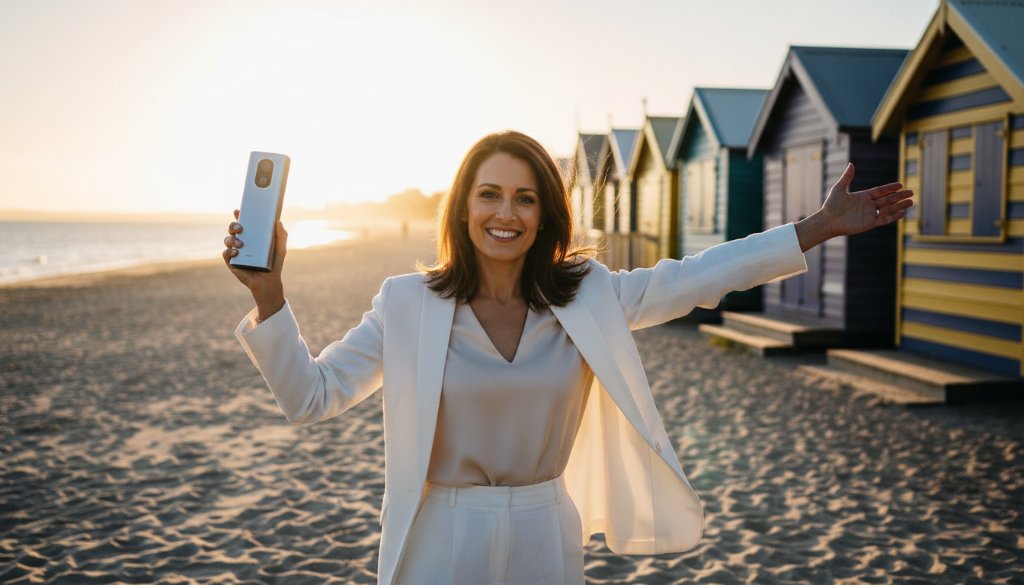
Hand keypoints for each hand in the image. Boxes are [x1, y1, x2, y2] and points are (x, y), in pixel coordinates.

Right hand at [223, 209, 287, 319]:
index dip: (239, 216)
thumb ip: (281, 235)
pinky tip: (236, 252)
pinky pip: (226, 254)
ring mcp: (236, 252)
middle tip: (240, 227)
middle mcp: (242, 243)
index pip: (244, 224)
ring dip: (232, 239)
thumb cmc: (275, 264)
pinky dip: (230, 251)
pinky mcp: (232, 263)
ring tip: (241, 243)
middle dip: (233, 226)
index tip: (238, 211)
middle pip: (233, 230)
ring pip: (228, 240)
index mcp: (252, 237)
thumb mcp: (280, 249)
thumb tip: (279, 221)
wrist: (269, 282)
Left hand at [795, 163, 913, 250]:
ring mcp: (869, 215)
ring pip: (888, 209)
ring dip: (899, 205)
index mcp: (862, 196)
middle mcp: (867, 205)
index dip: (890, 188)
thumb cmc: (831, 205)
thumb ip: (847, 177)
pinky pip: (884, 220)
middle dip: (899, 196)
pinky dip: (893, 216)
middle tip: (912, 192)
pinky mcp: (869, 224)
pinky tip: (902, 212)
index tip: (900, 185)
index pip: (880, 191)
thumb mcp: (839, 188)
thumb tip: (851, 164)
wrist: (827, 221)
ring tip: (911, 202)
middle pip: (887, 199)